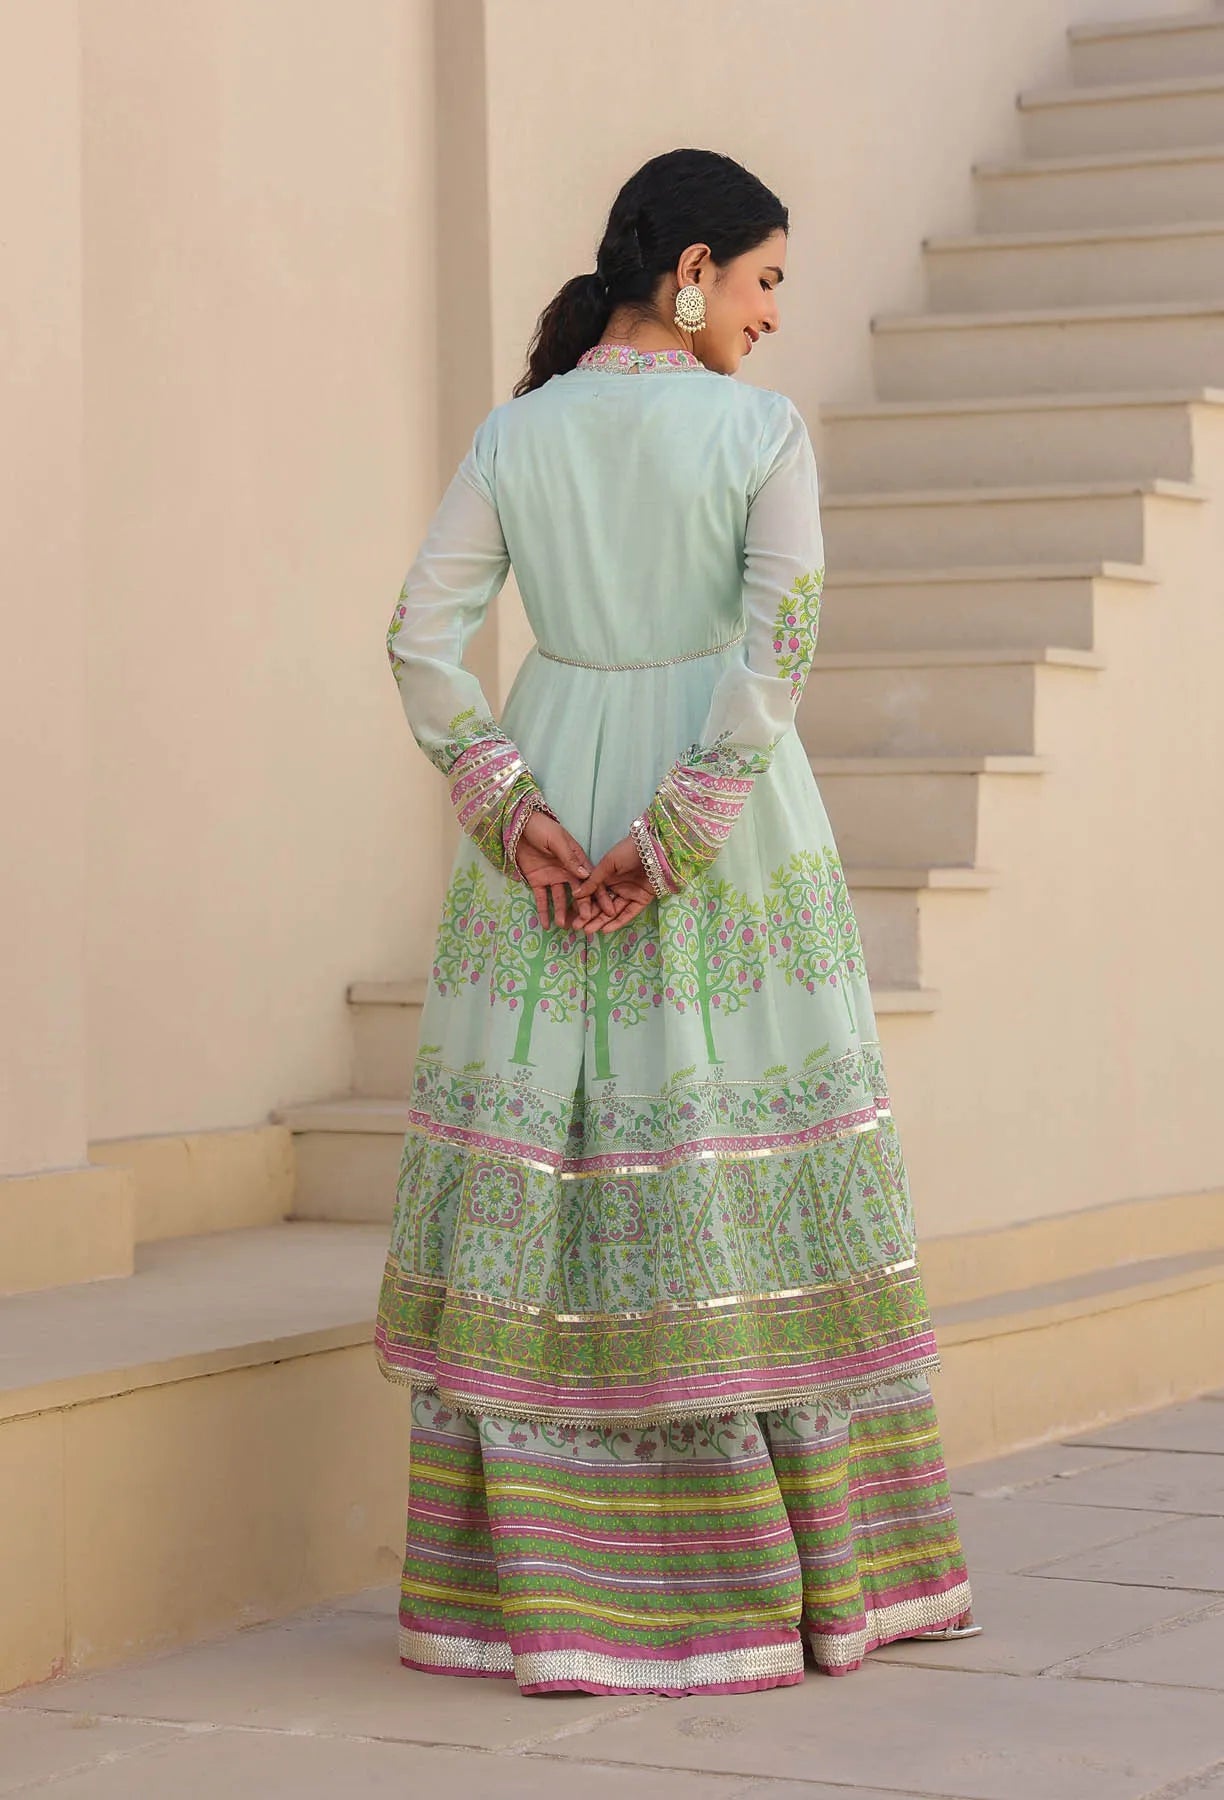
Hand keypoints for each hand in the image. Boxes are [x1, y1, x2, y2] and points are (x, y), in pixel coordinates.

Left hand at [514, 809, 619, 931]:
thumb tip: (586, 875)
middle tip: (585, 923)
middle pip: (578, 893)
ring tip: (564, 926)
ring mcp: (552, 877)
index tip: (608, 910)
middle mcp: (566, 871)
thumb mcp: (557, 841)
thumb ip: (569, 858)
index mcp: (576, 860)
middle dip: (582, 908)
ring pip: (561, 899)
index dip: (600, 895)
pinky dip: (543, 911)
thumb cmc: (542, 828)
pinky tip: (546, 925)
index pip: (590, 880)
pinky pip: (541, 899)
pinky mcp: (537, 881)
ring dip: (562, 912)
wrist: (518, 824)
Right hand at [568, 832, 662, 933]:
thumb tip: (576, 894)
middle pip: (602, 905)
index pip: (594, 894)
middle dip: (590, 916)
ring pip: (613, 911)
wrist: (653, 849)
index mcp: (607, 876)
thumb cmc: (628, 851)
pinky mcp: (642, 900)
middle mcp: (617, 886)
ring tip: (588, 931)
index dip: (584, 905)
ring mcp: (629, 894)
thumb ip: (593, 881)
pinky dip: (618, 922)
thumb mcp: (607, 864)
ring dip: (601, 921)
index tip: (575, 914)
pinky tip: (606, 929)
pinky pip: (629, 913)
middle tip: (577, 927)